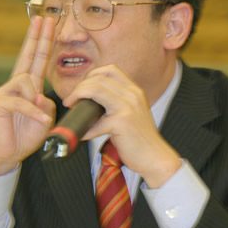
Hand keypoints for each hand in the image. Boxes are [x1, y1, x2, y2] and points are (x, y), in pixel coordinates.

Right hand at [0, 17, 55, 174]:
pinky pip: (21, 102)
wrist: (7, 154)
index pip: (38, 59)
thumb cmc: (26, 135)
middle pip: (28, 56)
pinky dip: (34, 112)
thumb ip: (47, 104)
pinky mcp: (0, 104)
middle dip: (37, 37)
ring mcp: (6, 92)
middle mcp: (16, 85)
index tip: (49, 23)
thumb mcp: (45, 118)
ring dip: (35, 99)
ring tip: (39, 116)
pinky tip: (41, 119)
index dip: (44, 41)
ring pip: (26, 81)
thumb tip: (40, 96)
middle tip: (43, 19)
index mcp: (29, 86)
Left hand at [63, 65, 181, 187]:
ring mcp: (127, 107)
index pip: (110, 69)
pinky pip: (95, 121)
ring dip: (77, 96)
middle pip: (98, 78)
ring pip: (94, 90)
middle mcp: (132, 95)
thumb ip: (118, 102)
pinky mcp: (121, 123)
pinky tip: (83, 134)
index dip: (91, 75)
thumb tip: (91, 101)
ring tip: (72, 107)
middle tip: (71, 100)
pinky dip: (85, 128)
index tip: (82, 88)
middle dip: (79, 87)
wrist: (155, 157)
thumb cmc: (140, 139)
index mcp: (135, 91)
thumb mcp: (133, 112)